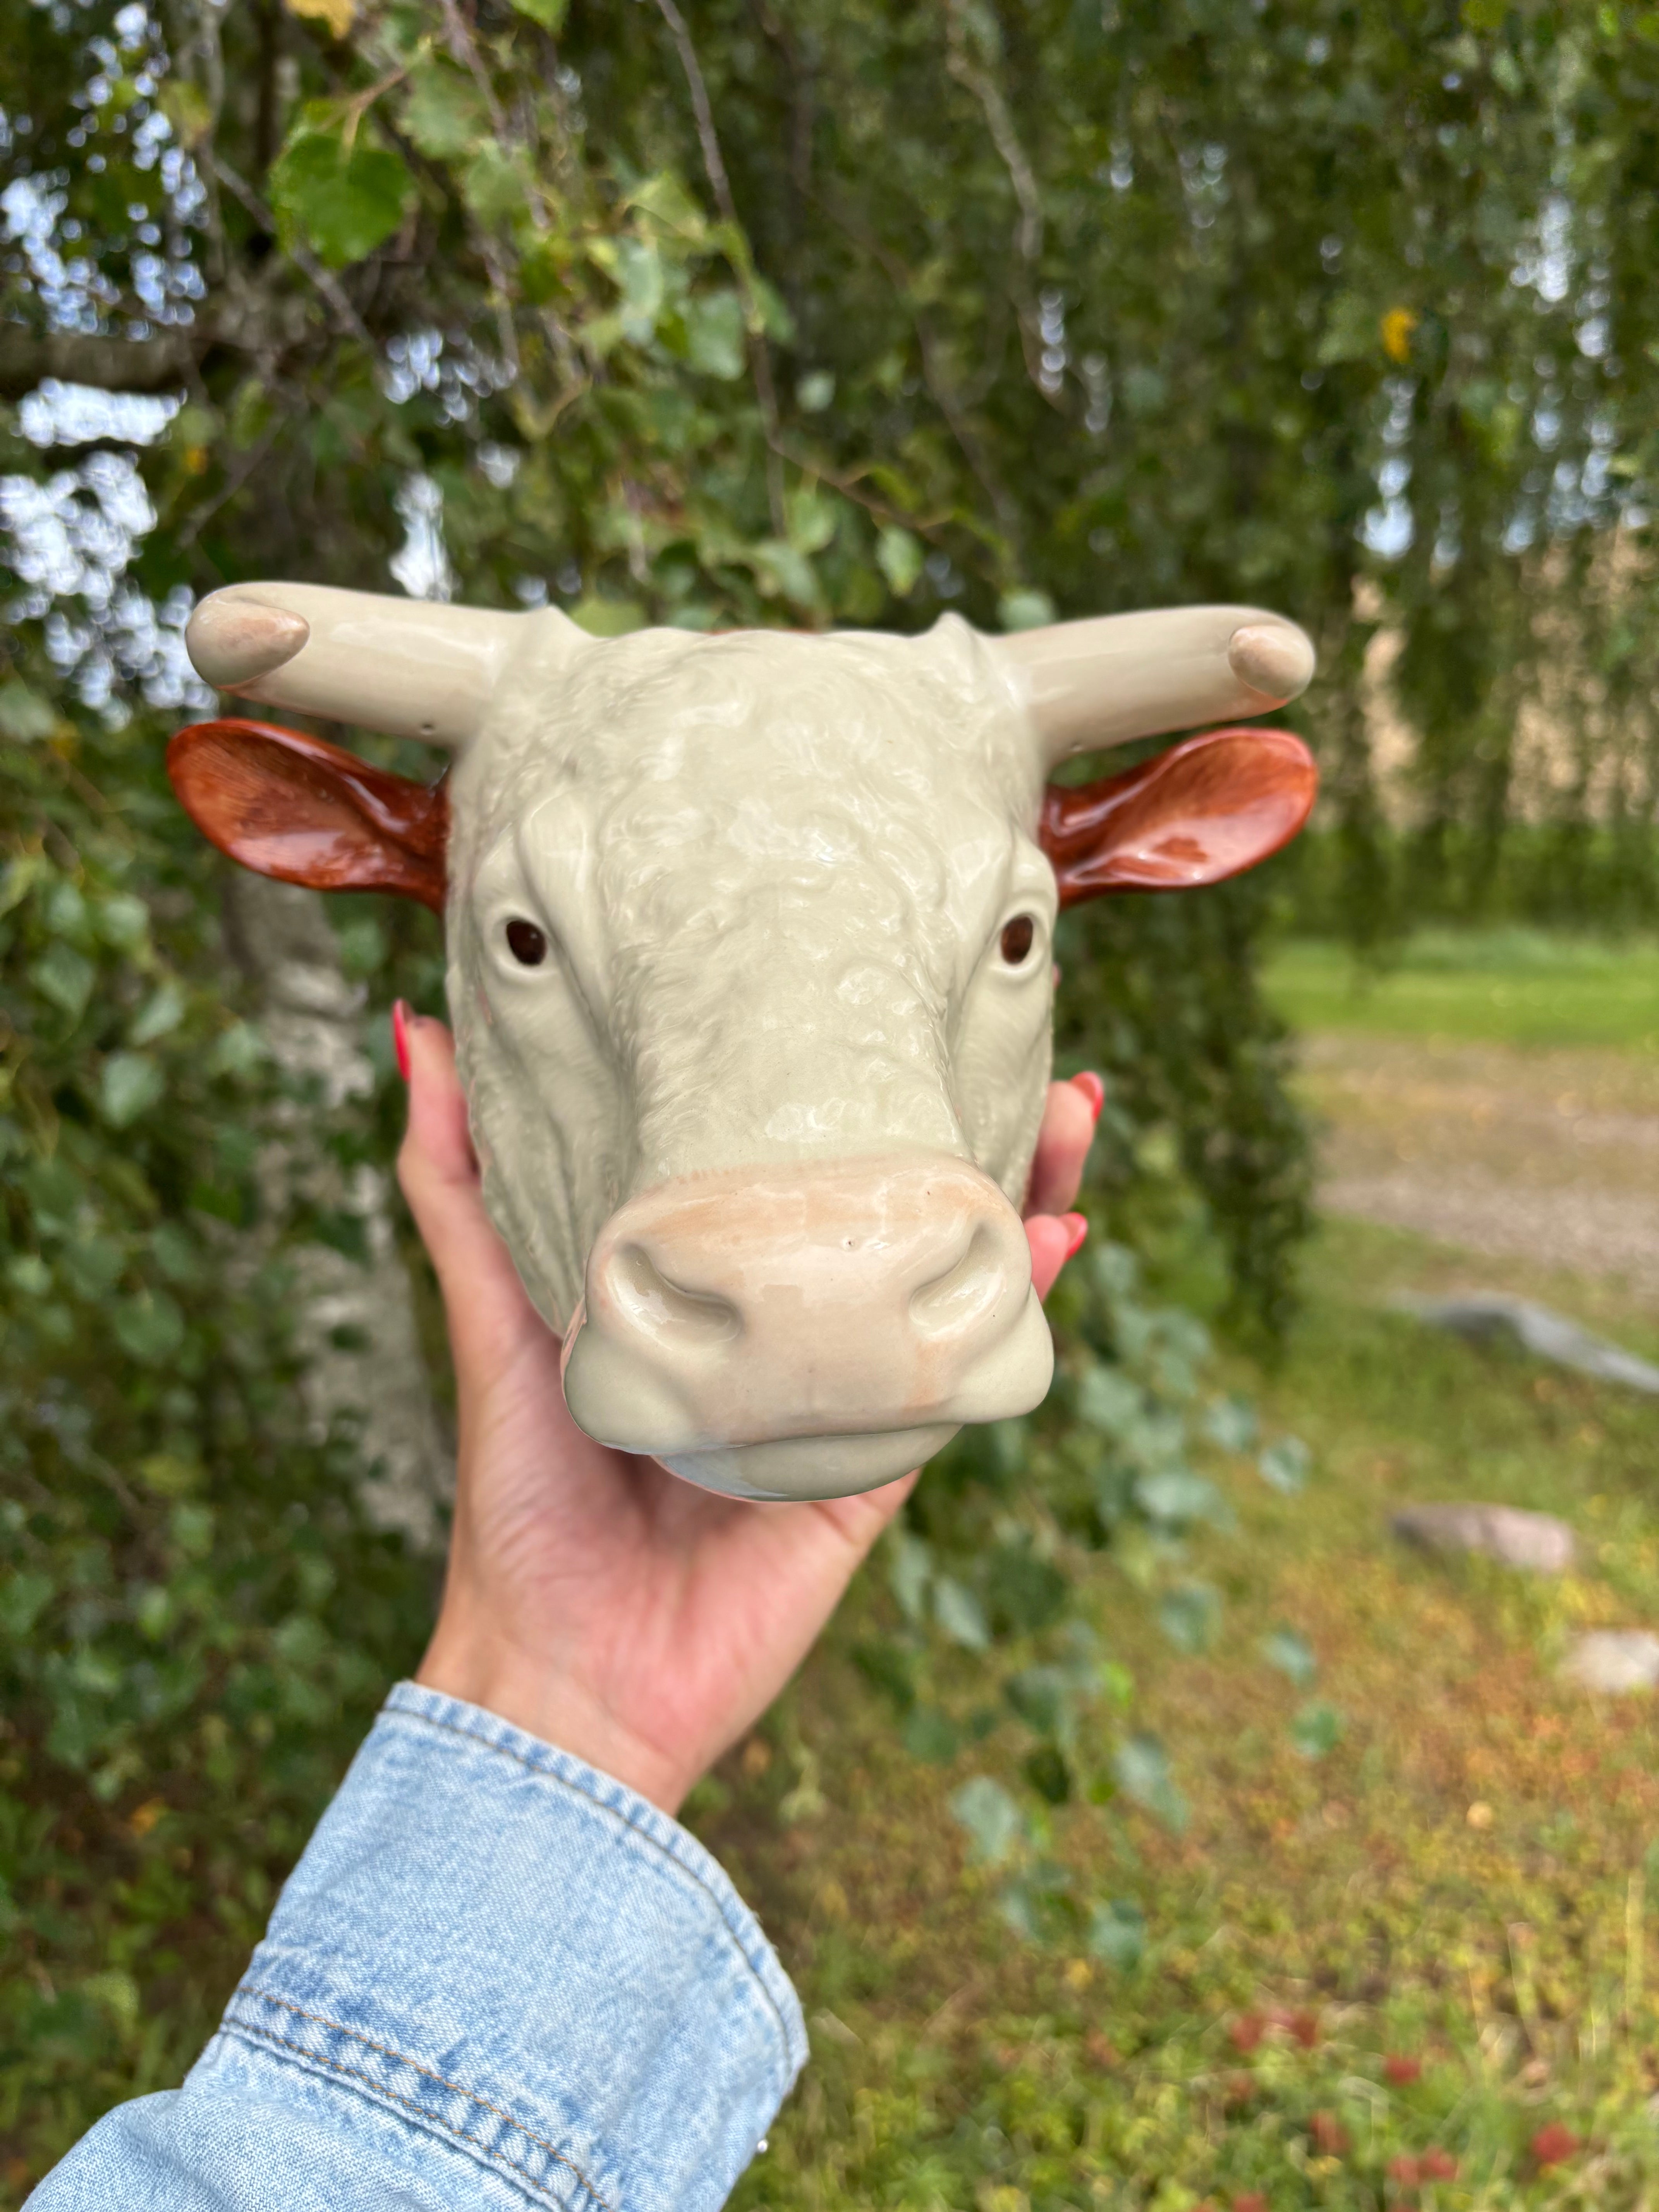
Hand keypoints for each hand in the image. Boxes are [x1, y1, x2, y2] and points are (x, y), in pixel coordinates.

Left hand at [399, 1011, 1099, 1812]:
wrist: (562, 1678)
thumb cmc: (518, 1499)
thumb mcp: (489, 1313)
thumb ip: (458, 1184)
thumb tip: (416, 1029)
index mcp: (709, 1286)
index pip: (798, 1164)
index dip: (855, 1088)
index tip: (892, 1003)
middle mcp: (787, 1329)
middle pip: (899, 1205)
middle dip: (973, 1127)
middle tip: (1028, 1048)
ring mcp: (842, 1395)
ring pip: (951, 1273)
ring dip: (1025, 1194)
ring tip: (1074, 1113)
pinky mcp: (878, 1467)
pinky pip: (963, 1373)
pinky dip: (1016, 1306)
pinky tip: (1055, 1240)